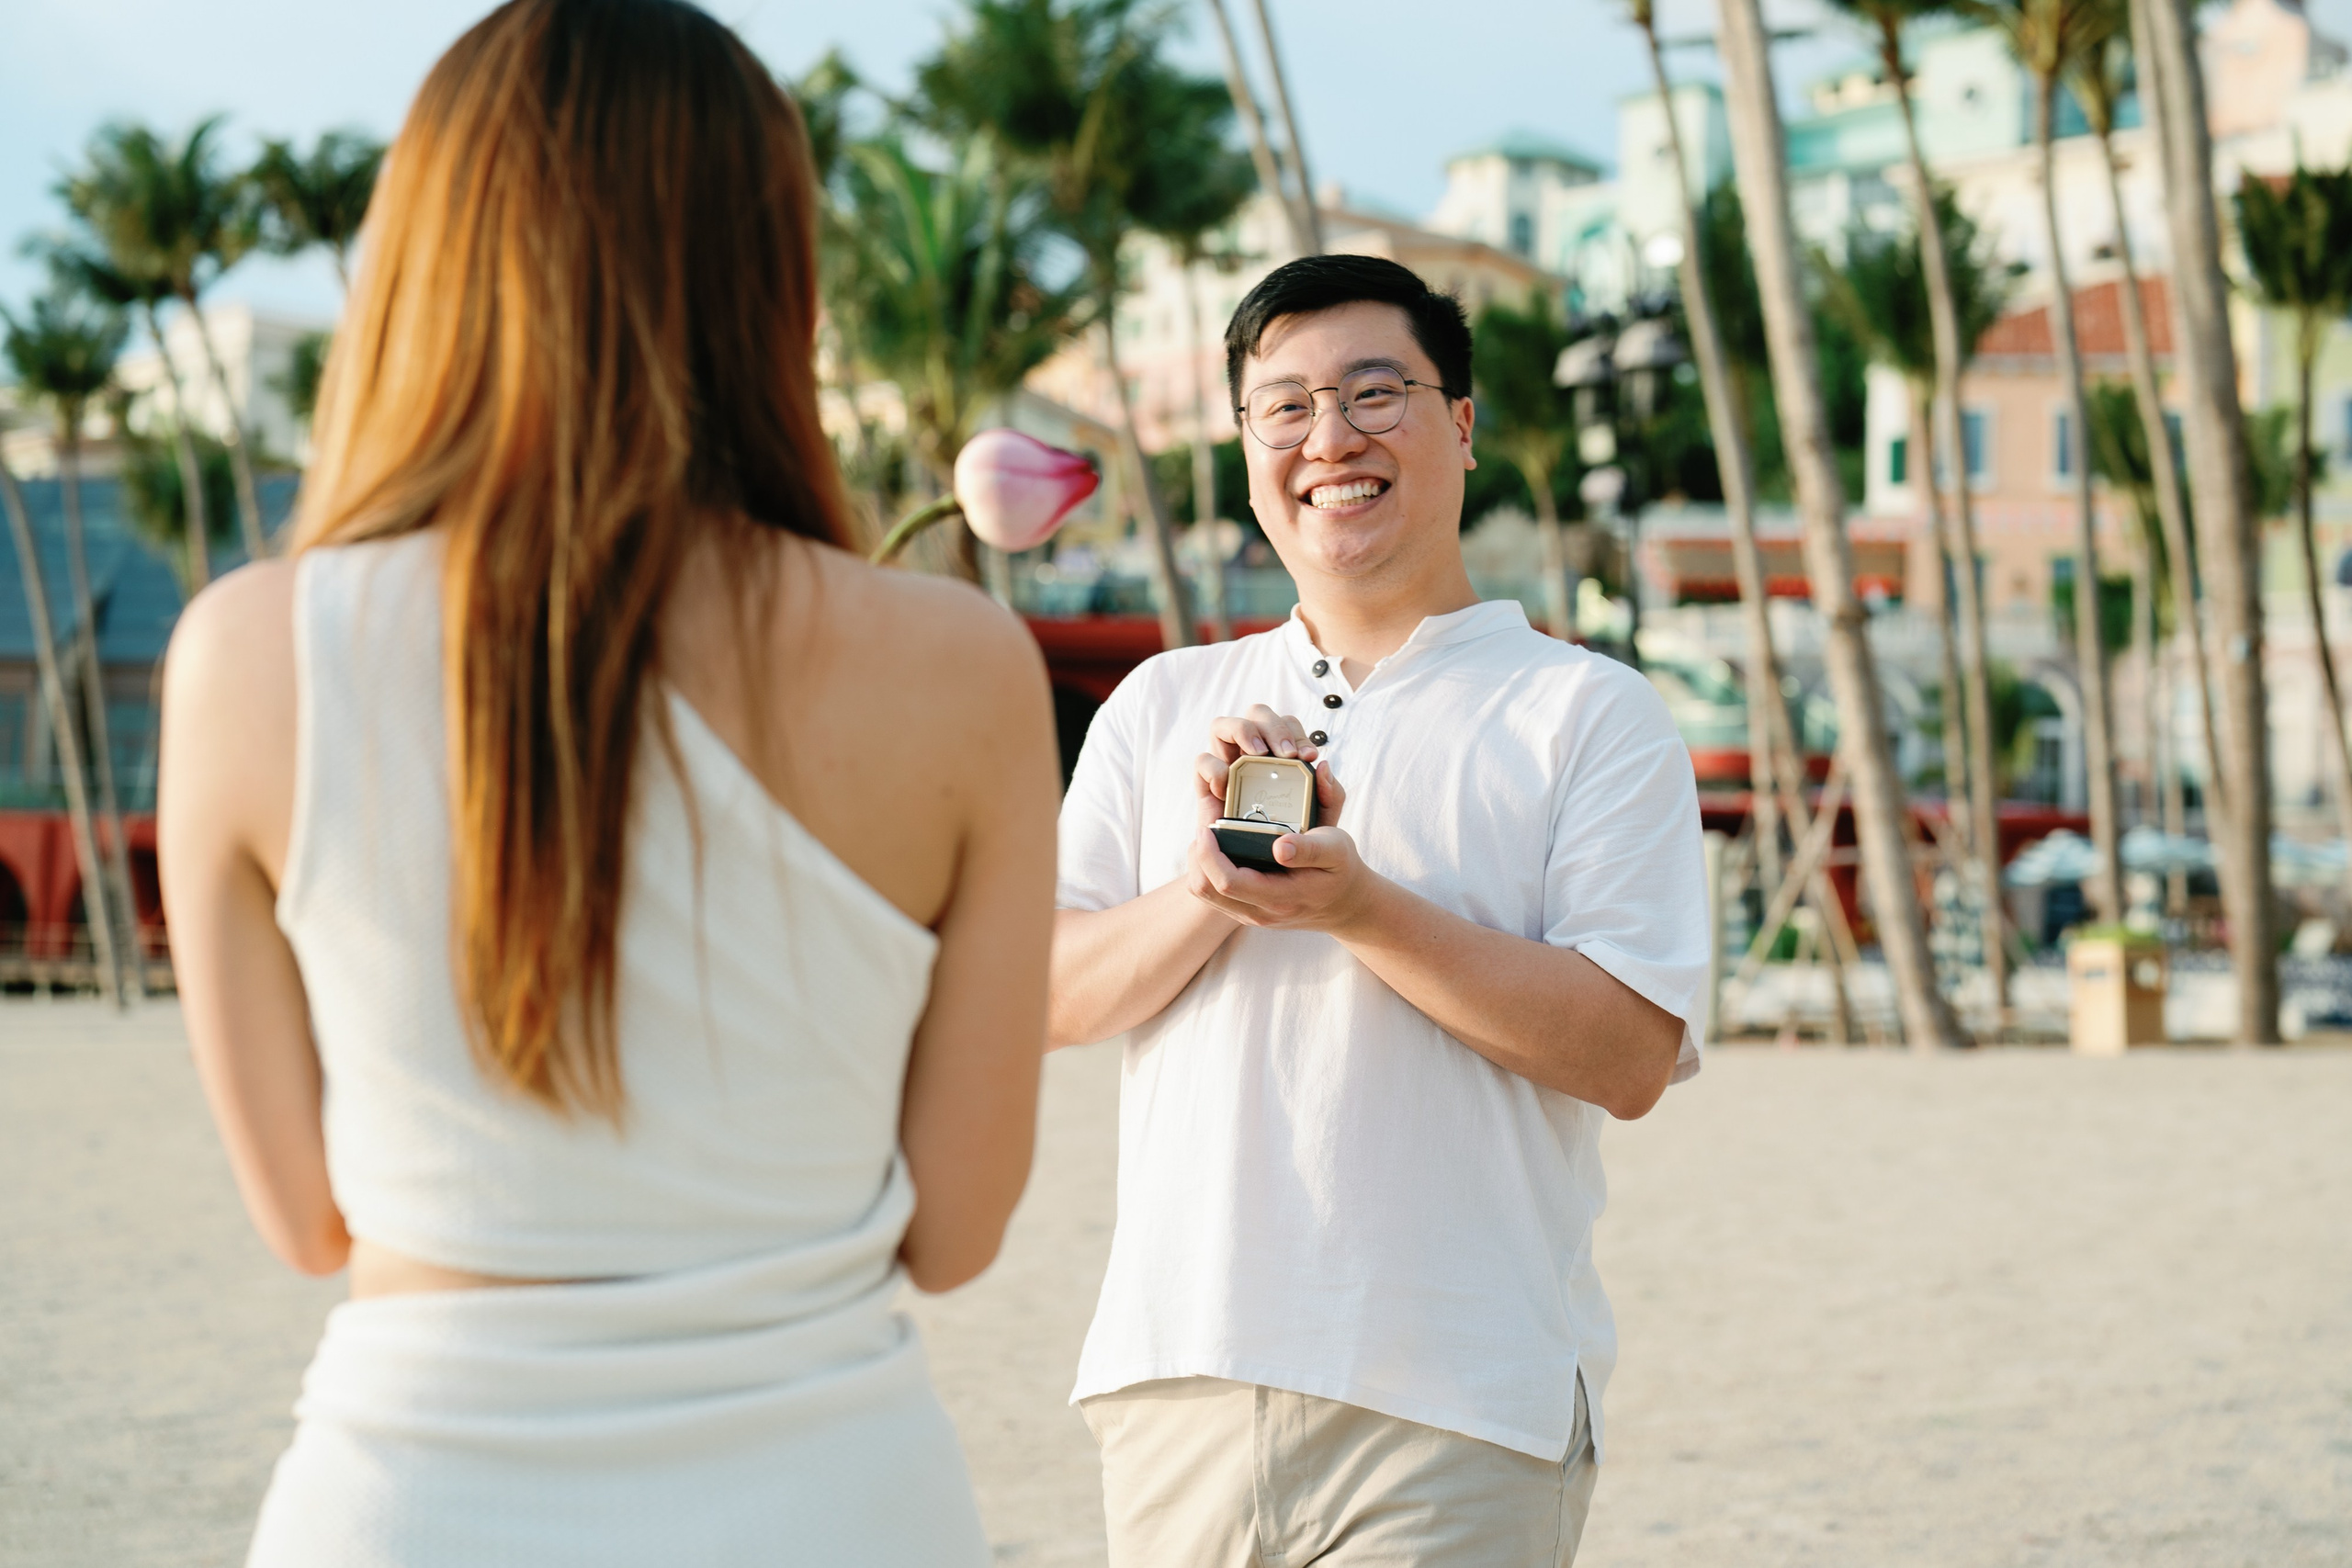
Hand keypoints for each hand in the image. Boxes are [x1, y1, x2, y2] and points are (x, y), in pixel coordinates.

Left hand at [1186, 818, 1376, 933]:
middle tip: (1206, 829)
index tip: (1208, 828)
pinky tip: (1219, 851)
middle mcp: (1261, 912)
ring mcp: (1252, 915)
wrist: (1347, 904)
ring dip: (1199, 865)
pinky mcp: (1247, 912)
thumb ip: (1310, 849)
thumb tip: (1280, 846)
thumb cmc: (1341, 870)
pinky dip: (1207, 872)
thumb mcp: (1337, 851)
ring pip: (1205, 895)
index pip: (1227, 882)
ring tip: (1210, 838)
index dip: (1209, 854)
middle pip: (1206, 890)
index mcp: (1280, 897)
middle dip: (1197, 857)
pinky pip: (1213, 896)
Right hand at [1192, 704, 1345, 832]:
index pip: (1286, 724)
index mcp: (1281, 755)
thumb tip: (1323, 765)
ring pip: (1223, 725)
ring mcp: (1227, 765)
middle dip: (1272, 725)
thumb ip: (1331, 795)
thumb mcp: (1325, 821)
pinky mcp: (1207, 786)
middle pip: (1256, 713)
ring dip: (1242, 730)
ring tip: (1258, 753)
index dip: (1297, 733)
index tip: (1308, 756)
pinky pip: (1202, 762)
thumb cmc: (1299, 841)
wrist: (1270, 874)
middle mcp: (1252, 753)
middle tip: (1285, 753)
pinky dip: (1214, 767)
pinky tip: (1229, 787)